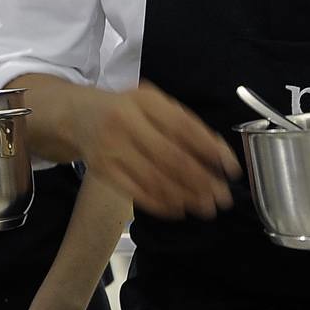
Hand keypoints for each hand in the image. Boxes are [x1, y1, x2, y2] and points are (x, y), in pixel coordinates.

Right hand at [59, 82, 237, 220]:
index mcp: (144, 101)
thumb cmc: (125, 110)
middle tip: (222, 198)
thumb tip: (220, 155)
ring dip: (185, 197)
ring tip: (205, 207)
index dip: (210, 151)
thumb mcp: (153, 104)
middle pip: (171, 157)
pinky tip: (178, 208)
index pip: (184, 127)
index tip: (231, 169)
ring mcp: (110, 148)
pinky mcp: (102, 170)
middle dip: (202, 181)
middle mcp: (125, 122)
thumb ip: (185, 123)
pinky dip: (161, 204)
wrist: (77, 116)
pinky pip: (137, 192)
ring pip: (155, 179)